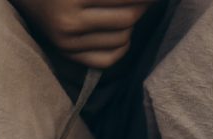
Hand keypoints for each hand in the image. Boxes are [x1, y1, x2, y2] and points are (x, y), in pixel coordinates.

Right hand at [12, 0, 155, 68]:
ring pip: (123, 38)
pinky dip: (122, 46)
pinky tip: (120, 32)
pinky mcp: (68, 54)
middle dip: (144, 5)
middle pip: (129, 17)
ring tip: (127, 10)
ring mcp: (68, 42)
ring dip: (132, 23)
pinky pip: (109, 59)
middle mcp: (69, 21)